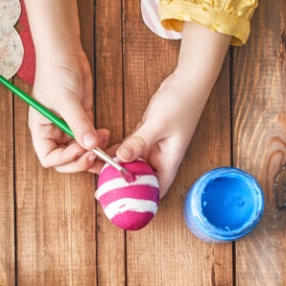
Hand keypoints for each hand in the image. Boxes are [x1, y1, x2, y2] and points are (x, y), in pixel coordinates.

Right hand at [29, 48, 108, 172]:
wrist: (64, 52)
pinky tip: (106, 135)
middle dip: (81, 161)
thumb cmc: (55, 73)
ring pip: (80, 151)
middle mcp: (53, 132)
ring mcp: (68, 127)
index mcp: (41, 130)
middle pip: (66, 160)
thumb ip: (78, 124)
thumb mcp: (67, 100)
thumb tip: (90, 145)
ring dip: (93, 154)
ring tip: (105, 148)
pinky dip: (98, 141)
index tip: (81, 149)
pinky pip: (90, 138)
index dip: (65, 159)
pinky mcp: (82, 119)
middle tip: (96, 155)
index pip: (49, 158)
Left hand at [115, 22, 230, 196]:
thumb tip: (121, 158)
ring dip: (118, 170)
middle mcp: (161, 157)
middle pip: (141, 181)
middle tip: (102, 192)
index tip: (121, 205)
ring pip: (133, 166)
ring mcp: (154, 146)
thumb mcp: (158, 123)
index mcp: (169, 160)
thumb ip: (139, 141)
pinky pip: (130, 150)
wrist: (188, 80)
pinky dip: (118, 154)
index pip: (156, 190)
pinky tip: (102, 155)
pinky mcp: (146, 136)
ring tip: (98, 177)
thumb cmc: (181, 102)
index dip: (140, 201)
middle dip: (123, 188)